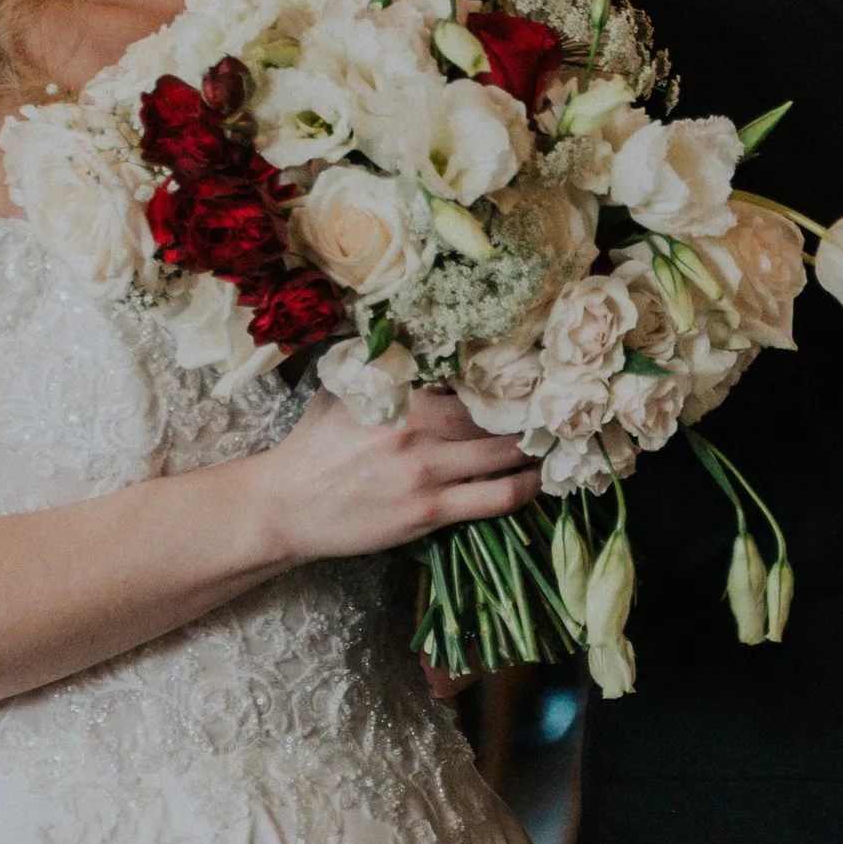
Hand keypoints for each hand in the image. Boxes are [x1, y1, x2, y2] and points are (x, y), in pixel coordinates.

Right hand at [262, 386, 539, 565]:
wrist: (285, 506)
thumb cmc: (314, 445)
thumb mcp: (341, 388)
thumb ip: (381, 364)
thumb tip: (414, 330)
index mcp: (399, 393)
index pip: (469, 376)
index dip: (508, 374)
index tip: (534, 370)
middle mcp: (417, 429)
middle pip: (496, 414)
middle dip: (531, 410)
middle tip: (556, 406)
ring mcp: (425, 473)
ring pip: (504, 455)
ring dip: (536, 448)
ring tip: (553, 440)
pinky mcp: (428, 512)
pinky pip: (495, 499)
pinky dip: (525, 488)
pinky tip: (538, 480)